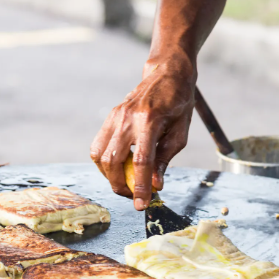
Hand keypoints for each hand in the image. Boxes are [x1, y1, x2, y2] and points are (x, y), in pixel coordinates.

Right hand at [90, 58, 195, 210]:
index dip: (141, 186)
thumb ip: (165, 159)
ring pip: (100, 156)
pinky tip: (117, 169)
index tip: (142, 204)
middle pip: (113, 161)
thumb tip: (155, 184)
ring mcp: (115, 116)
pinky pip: (98, 146)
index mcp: (150, 121)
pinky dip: (104, 163)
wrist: (166, 74)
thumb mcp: (180, 133)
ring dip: (110, 177)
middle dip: (121, 186)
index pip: (142, 161)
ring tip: (125, 183)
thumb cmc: (178, 103)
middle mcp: (128, 118)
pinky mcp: (110, 117)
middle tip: (134, 196)